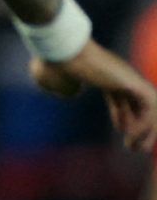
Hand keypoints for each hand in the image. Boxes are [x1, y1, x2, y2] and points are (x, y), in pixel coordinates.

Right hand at [29, 39, 156, 153]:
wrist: (60, 51)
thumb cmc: (52, 63)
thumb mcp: (52, 79)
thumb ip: (63, 86)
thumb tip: (71, 92)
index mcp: (104, 73)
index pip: (121, 96)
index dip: (123, 115)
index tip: (121, 130)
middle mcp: (120, 75)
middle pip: (139, 102)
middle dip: (140, 126)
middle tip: (134, 146)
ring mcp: (128, 77)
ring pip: (150, 105)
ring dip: (148, 129)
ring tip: (136, 147)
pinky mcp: (132, 81)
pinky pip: (149, 103)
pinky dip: (144, 120)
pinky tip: (128, 132)